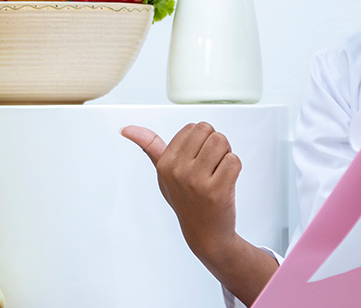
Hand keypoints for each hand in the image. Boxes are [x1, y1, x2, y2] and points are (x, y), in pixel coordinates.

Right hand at [120, 123, 241, 259]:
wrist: (205, 234)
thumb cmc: (186, 200)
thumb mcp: (163, 173)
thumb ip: (149, 146)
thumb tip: (126, 129)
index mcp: (164, 164)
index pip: (193, 127)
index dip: (201, 141)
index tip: (197, 160)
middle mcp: (178, 171)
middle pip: (208, 130)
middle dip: (215, 144)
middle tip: (211, 165)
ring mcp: (196, 182)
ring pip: (221, 141)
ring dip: (226, 154)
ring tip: (218, 172)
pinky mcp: (217, 191)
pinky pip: (234, 160)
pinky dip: (235, 169)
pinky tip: (225, 183)